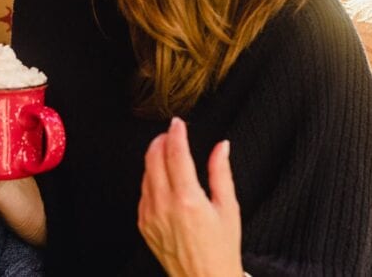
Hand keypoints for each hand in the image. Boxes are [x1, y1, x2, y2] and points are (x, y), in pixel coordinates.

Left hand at [138, 117, 242, 276]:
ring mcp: (150, 215)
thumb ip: (221, 173)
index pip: (176, 154)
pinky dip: (151, 178)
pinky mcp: (143, 224)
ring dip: (155, 157)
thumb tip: (221, 146)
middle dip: (161, 140)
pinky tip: (162, 177)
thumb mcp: (228, 209)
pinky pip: (143, 192)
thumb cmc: (221, 249)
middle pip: (153, 158)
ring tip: (168, 152)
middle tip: (171, 133)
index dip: (176, 133)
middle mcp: (165, 206)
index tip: (178, 123)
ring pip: (145, 173)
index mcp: (188, 200)